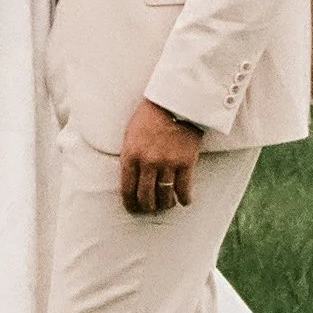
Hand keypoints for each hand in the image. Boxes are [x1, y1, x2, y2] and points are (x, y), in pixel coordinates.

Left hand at [119, 99, 202, 215]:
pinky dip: (184, 199)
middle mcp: (147, 162)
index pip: (127, 189)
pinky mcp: (185, 162)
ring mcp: (167, 163)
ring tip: (167, 204)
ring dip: (166, 204)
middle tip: (151, 208)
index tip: (134, 209)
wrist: (174, 102)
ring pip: (165, 195)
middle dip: (148, 206)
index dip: (130, 204)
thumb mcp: (130, 135)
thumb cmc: (149, 117)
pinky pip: (184, 189)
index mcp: (130, 155)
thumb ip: (129, 157)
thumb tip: (130, 180)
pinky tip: (184, 201)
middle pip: (146, 196)